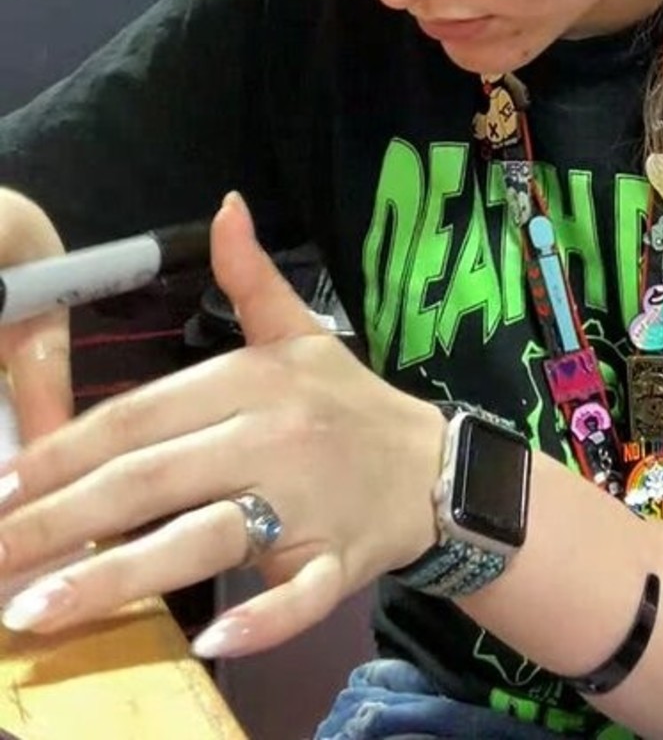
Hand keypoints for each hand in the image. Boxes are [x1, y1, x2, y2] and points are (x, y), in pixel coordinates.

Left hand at [0, 195, 444, 655]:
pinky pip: (298, 594)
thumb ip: (250, 275)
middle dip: (59, 519)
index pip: (140, 417)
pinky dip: (260, 615)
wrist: (436, 468)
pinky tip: (210, 639)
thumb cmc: (348, 405)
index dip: (66, 450)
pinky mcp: (337, 562)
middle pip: (151, 480)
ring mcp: (306, 505)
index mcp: (251, 383)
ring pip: (203, 539)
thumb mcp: (300, 332)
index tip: (1, 484)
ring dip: (118, 575)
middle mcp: (270, 439)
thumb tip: (225, 206)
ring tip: (37, 608)